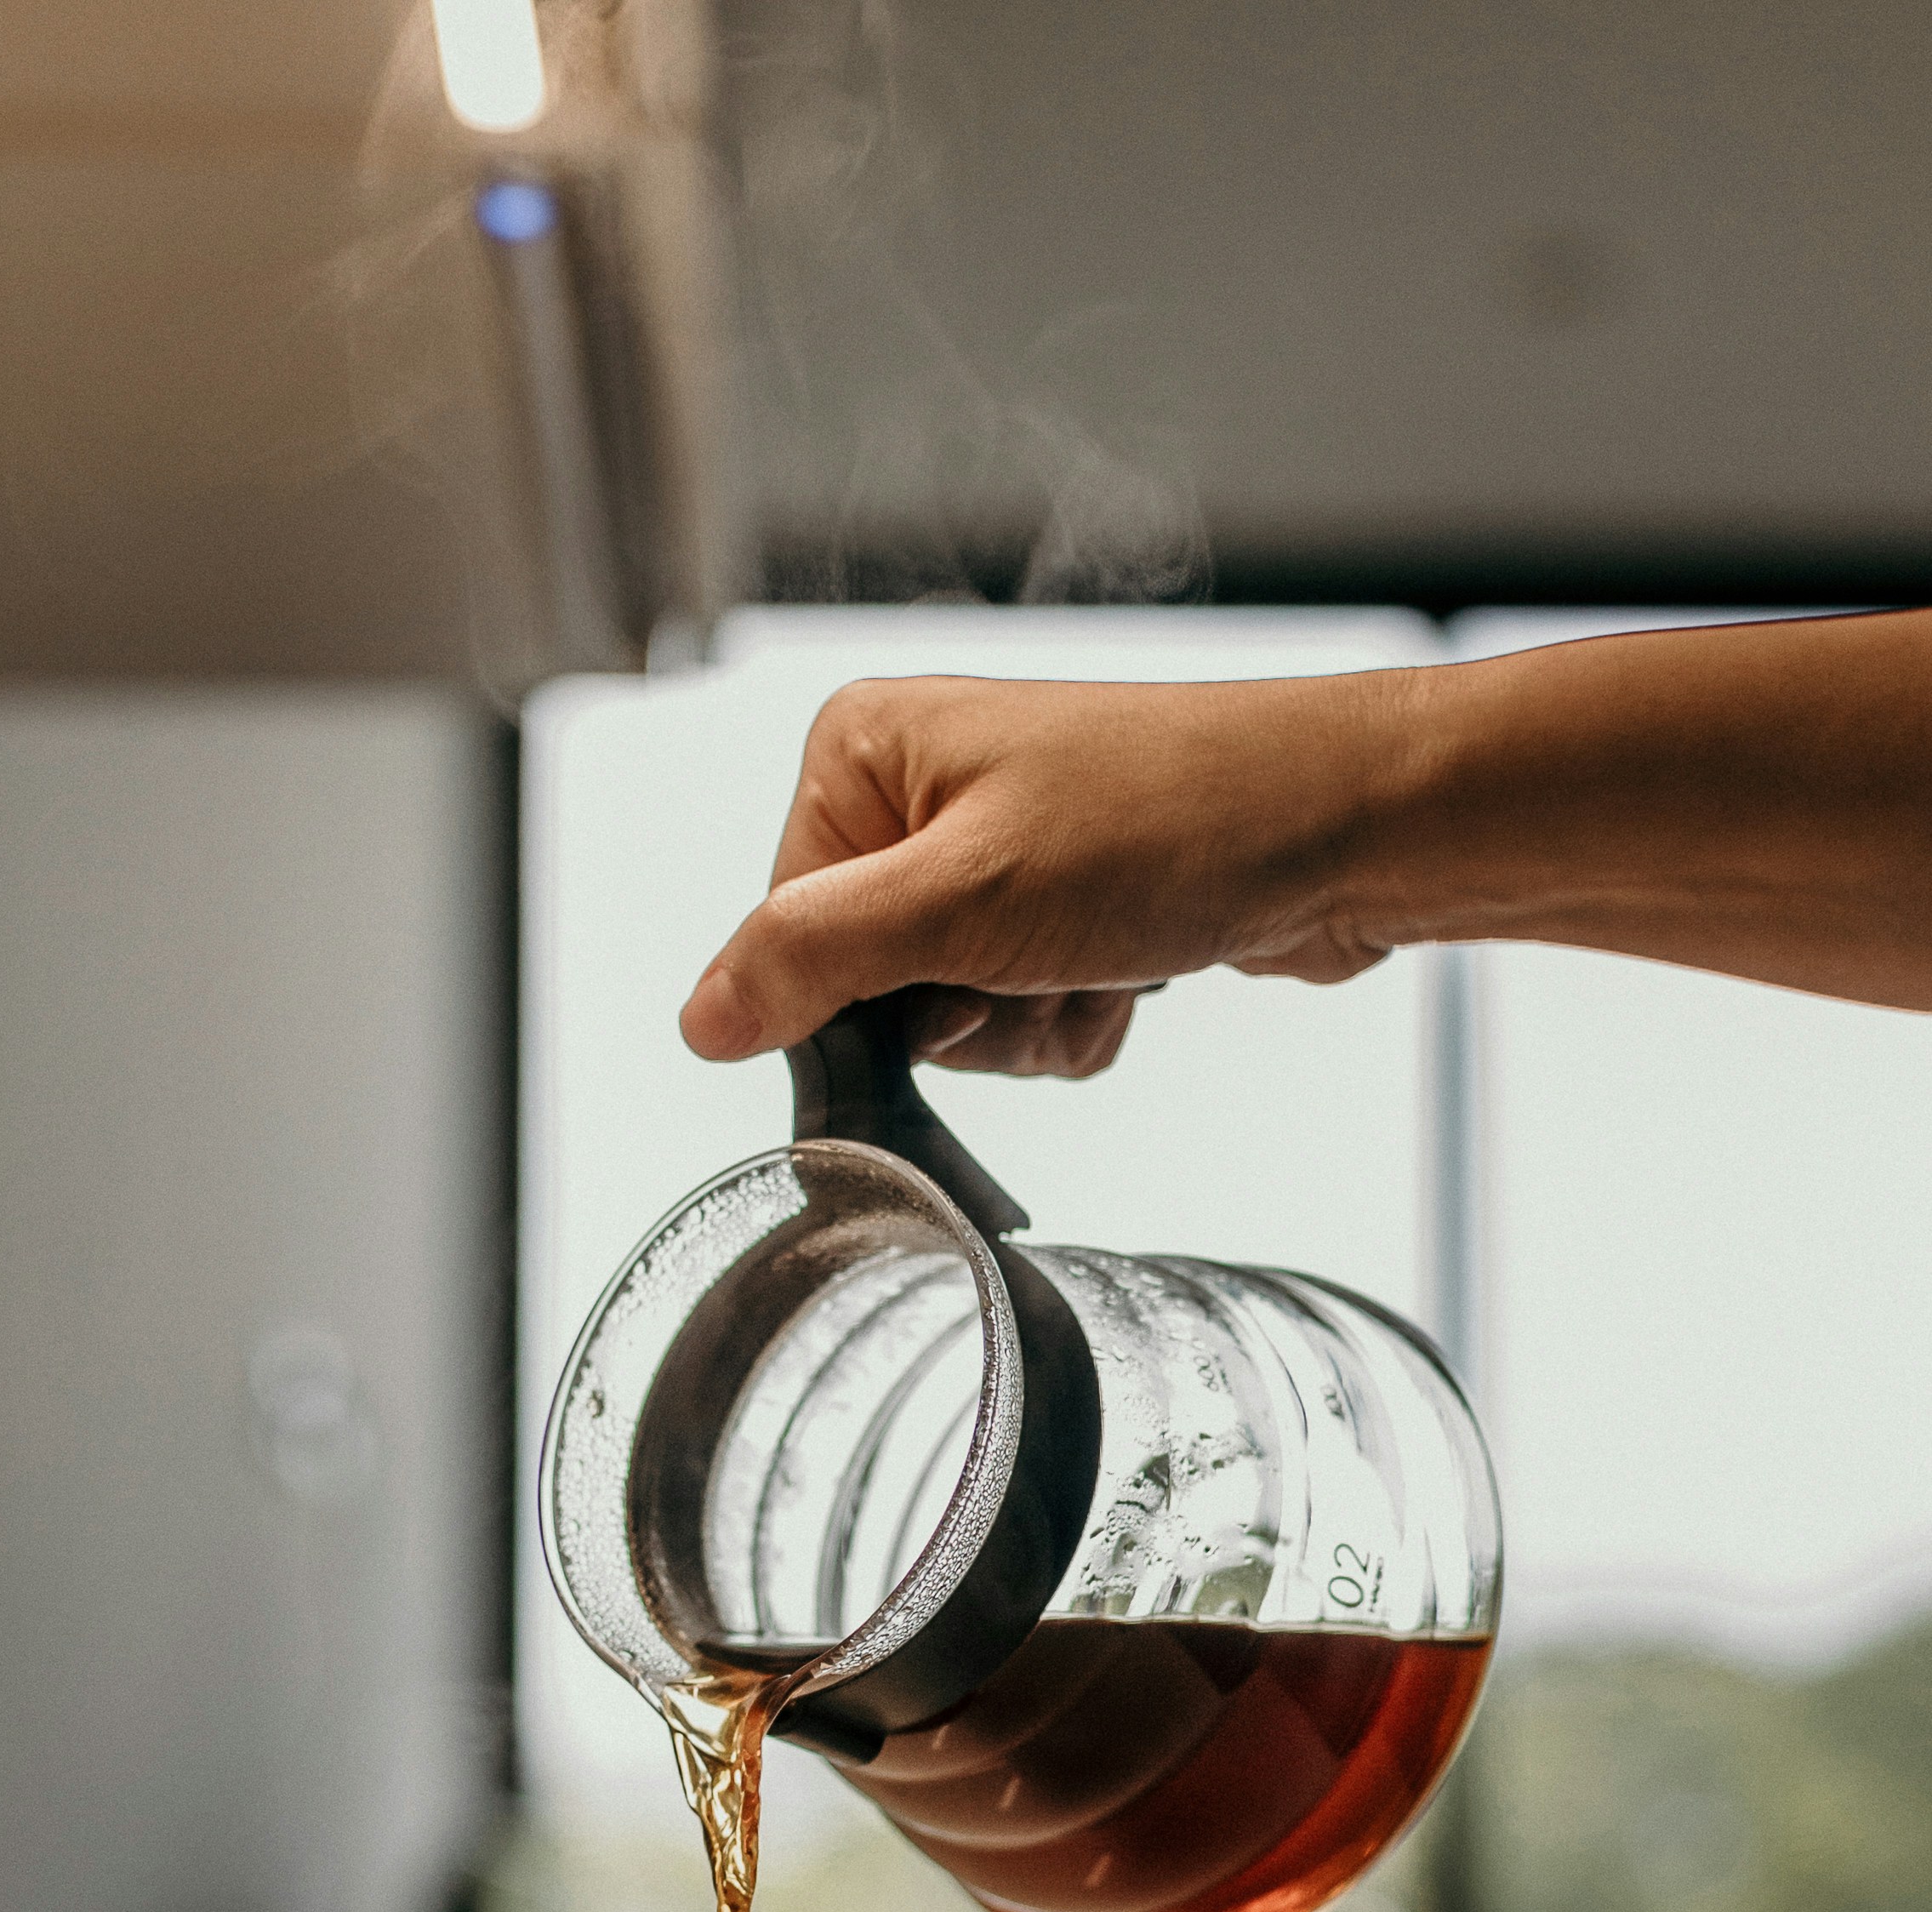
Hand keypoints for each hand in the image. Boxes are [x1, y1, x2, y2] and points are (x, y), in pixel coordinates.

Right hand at [679, 669, 1409, 1072]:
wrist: (1348, 828)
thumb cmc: (1170, 825)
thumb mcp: (960, 903)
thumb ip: (813, 960)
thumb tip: (699, 1018)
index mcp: (862, 753)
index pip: (787, 933)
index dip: (868, 992)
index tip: (952, 976)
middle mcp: (920, 788)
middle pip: (871, 987)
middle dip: (964, 1014)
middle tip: (1044, 962)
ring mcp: (997, 848)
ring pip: (954, 1017)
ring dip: (1030, 1022)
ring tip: (1103, 957)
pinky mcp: (1065, 903)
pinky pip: (1024, 1014)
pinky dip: (1078, 1017)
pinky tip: (1133, 971)